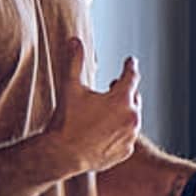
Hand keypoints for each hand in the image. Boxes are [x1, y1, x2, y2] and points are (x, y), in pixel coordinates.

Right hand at [56, 56, 141, 177]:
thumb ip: (75, 62)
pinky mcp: (125, 151)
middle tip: (115, 85)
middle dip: (125, 90)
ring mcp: (130, 136)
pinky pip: (127, 136)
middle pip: (134, 98)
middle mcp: (132, 118)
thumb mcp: (70, 87)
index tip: (130, 61)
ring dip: (124, 111)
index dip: (130, 66)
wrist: (62, 155)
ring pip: (132, 118)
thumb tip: (75, 40)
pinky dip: (120, 130)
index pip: (131, 76)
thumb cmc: (66, 120)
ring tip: (110, 108)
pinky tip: (107, 129)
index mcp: (122, 100)